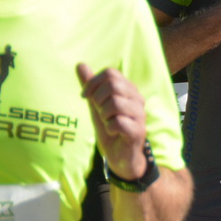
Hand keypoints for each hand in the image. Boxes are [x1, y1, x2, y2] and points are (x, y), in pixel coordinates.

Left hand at [78, 64, 148, 184]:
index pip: (111, 73)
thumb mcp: (96, 105)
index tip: (85, 96)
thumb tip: (80, 64)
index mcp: (128, 90)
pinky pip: (118, 122)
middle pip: (113, 85)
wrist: (121, 156)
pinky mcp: (139, 131)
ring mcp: (140, 115)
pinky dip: (109, 128)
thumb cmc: (111, 128)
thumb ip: (90, 86)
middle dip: (98, 99)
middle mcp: (137, 99)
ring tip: (108, 123)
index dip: (93, 83)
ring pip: (115, 102)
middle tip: (99, 111)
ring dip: (104, 115)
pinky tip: (113, 132)